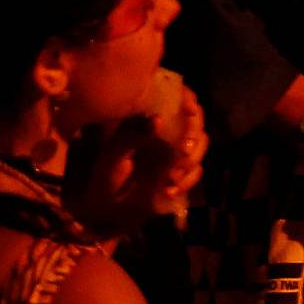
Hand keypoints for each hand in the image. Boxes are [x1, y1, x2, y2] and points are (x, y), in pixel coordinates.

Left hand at [67, 83, 207, 237]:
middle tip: (181, 153)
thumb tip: (158, 119)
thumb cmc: (103, 176)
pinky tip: (168, 190)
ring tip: (170, 177)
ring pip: (201, 145)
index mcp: (144, 116)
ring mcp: (174, 149)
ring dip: (191, 162)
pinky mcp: (180, 171)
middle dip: (193, 138)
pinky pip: (196, 170)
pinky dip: (187, 180)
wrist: (106, 209)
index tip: (190, 111)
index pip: (174, 95)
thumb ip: (133, 135)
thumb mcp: (113, 155)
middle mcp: (163, 128)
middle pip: (196, 121)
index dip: (187, 99)